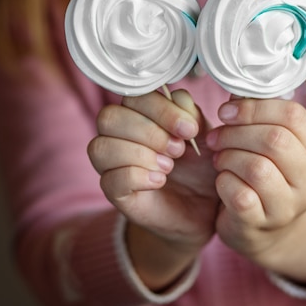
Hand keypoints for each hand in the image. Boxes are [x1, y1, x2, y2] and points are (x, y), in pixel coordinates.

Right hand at [88, 89, 218, 289]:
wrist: (204, 209)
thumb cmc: (200, 168)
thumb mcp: (204, 136)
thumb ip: (190, 113)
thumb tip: (178, 100)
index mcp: (140, 113)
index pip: (133, 95)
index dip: (162, 109)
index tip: (190, 129)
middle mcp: (119, 134)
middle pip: (109, 117)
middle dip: (149, 132)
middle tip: (179, 150)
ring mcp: (112, 164)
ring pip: (102, 146)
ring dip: (141, 154)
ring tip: (169, 167)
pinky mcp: (114, 192)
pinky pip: (110, 179)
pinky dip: (138, 177)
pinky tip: (159, 181)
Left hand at [206, 97, 305, 284]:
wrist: (263, 230)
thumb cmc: (261, 177)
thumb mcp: (267, 146)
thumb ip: (255, 118)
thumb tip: (236, 91)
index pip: (293, 115)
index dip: (255, 108)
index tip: (226, 111)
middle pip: (275, 140)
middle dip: (236, 133)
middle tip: (215, 137)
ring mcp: (288, 205)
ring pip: (257, 168)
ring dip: (228, 157)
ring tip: (219, 159)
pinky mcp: (263, 223)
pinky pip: (240, 195)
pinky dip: (223, 182)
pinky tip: (222, 181)